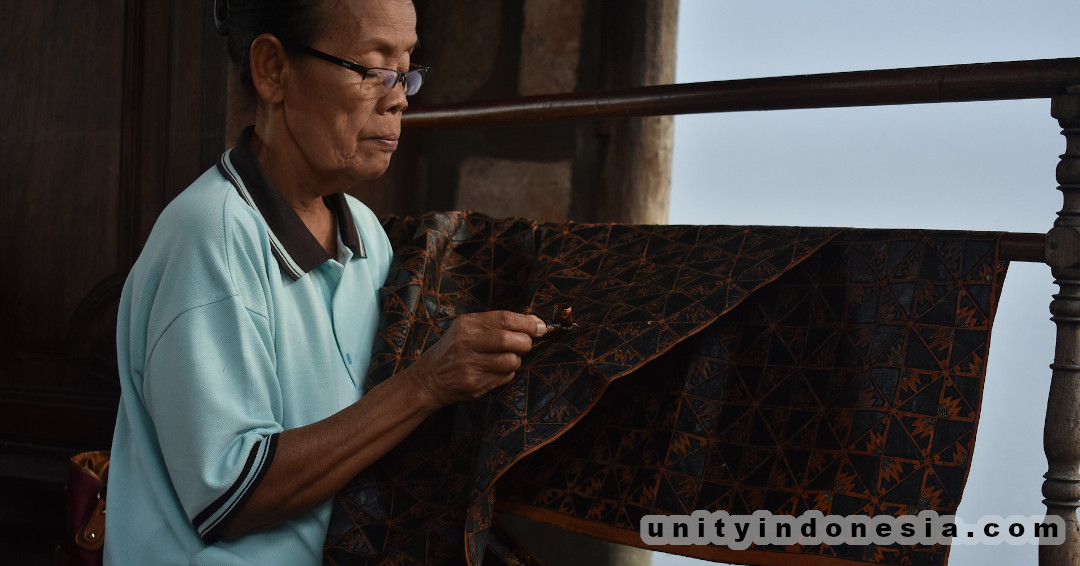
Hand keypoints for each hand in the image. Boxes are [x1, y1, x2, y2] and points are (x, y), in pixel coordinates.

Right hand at [406, 311, 545, 406]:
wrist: (427, 379)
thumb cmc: (453, 351)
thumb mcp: (467, 330)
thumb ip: (497, 324)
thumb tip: (535, 320)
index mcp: (467, 324)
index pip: (504, 318)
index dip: (527, 323)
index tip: (539, 326)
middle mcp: (466, 342)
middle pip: (508, 339)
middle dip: (525, 342)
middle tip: (526, 344)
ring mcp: (469, 364)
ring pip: (510, 361)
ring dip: (516, 360)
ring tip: (507, 359)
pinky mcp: (473, 383)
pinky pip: (504, 377)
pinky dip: (507, 374)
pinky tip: (495, 372)